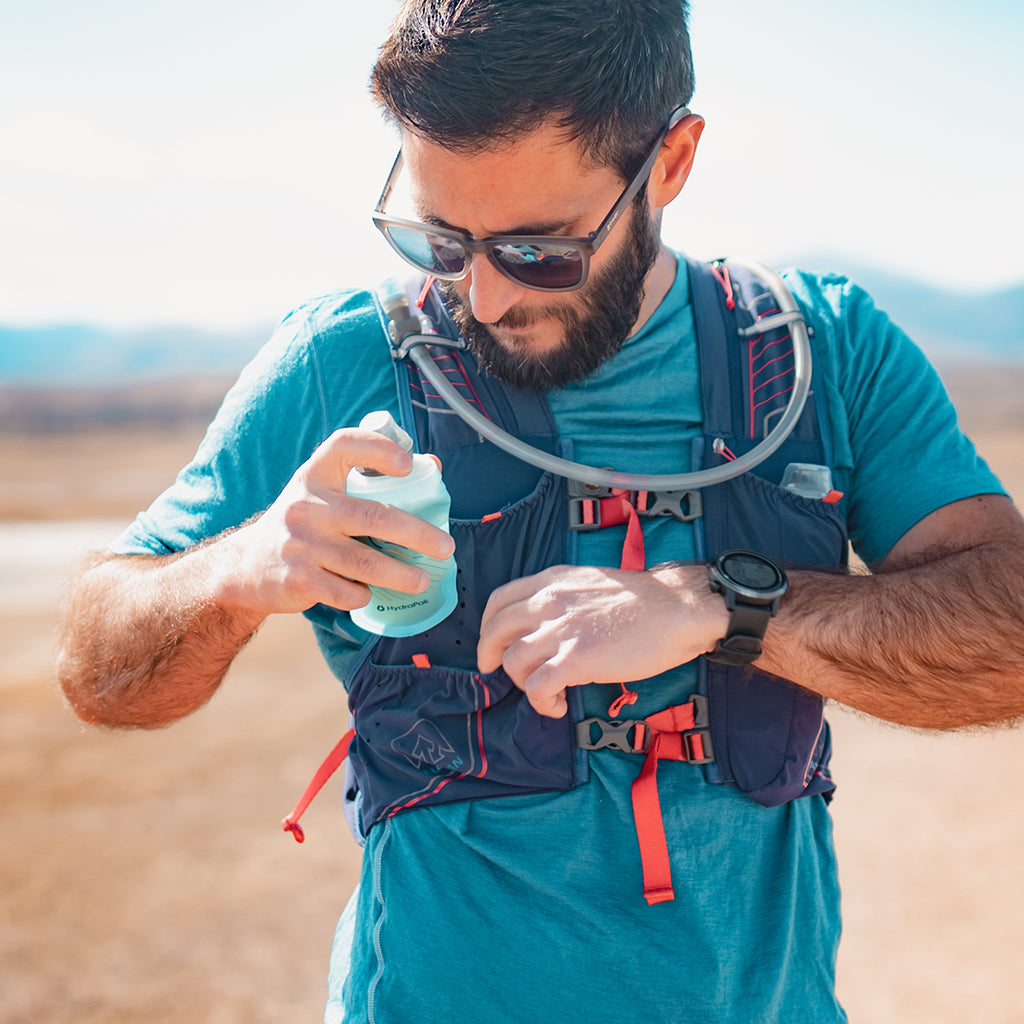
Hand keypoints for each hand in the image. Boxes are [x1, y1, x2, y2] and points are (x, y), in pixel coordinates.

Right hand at [216, 427, 455, 615]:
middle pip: (373, 517)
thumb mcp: (325, 494)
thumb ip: (371, 480)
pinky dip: (364, 595)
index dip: (379, 450)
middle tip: (445, 546)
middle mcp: (306, 505)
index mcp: (315, 476)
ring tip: (423, 579)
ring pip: (365, 563)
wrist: (246, 566)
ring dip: (401, 574)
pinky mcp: (297, 579)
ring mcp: (300, 544)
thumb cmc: (304, 524)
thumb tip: (433, 466)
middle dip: (417, 534)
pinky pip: (346, 592)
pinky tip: (371, 593)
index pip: (344, 445)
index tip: (408, 465)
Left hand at [477, 563, 728, 717]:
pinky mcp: (576, 659)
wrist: (676, 608)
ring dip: (523, 683)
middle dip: (491, 656)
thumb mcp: (589, 583)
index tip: (493, 643)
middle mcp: (549, 602)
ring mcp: (561, 630)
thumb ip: (561, 598)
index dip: (488, 626)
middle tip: (496, 672)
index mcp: (552, 582)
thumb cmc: (641, 601)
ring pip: (514, 662)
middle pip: (496, 632)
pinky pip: (538, 687)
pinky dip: (541, 702)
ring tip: (546, 692)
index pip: (499, 601)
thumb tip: (543, 624)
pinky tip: (557, 706)